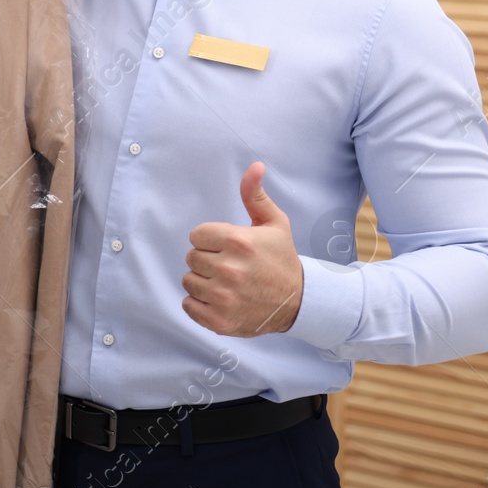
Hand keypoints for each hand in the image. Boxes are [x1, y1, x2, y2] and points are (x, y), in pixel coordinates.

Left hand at [181, 162, 303, 337]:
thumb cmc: (282, 259)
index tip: (228, 248)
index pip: (196, 235)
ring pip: (188, 281)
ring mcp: (223, 297)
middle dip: (207, 260)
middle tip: (230, 266)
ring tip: (226, 283)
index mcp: (238, 241)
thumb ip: (255, 195)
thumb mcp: (275, 223)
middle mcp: (229, 269)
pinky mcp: (219, 321)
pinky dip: (199, 304)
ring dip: (203, 282)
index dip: (210, 240)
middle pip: (191, 258)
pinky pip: (188, 305)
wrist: (299, 302)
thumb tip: (254, 166)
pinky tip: (220, 300)